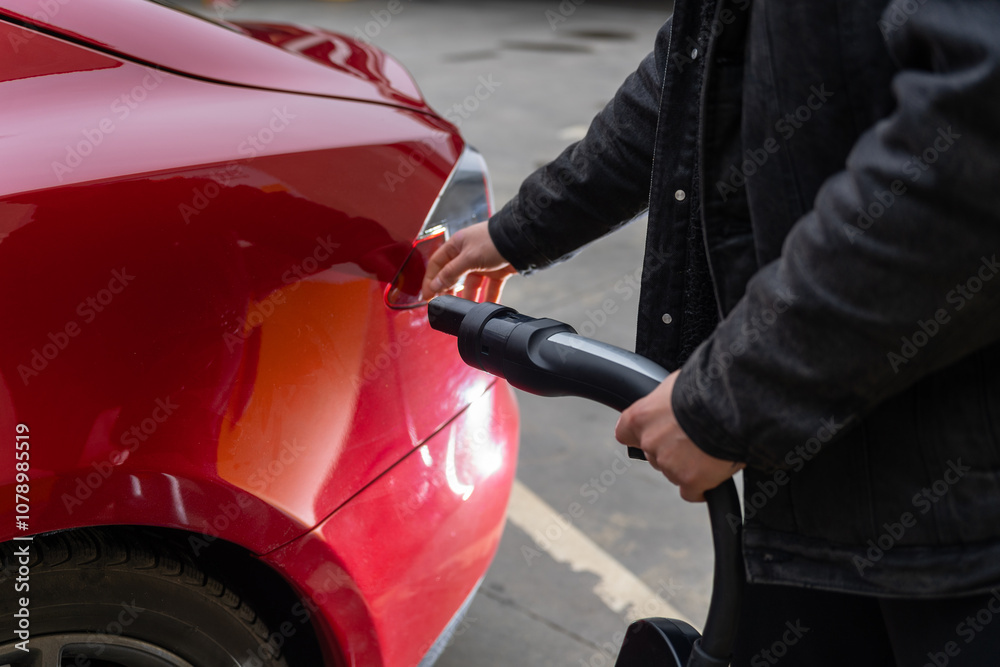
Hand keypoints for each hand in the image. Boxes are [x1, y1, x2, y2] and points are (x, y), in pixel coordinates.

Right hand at [420, 221, 516, 301]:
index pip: (437, 264)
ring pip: (472, 284)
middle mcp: (468, 253)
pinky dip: (488, 296)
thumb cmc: (493, 241)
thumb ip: (451, 273)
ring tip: (466, 309)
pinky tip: (486, 306)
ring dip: (469, 297)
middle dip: (449, 290)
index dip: (431, 280)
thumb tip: (435, 285)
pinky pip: (490, 287)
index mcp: (457, 245)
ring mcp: (482, 262)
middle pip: (453, 275)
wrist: (521, 240)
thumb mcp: (468, 258)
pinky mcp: (497, 270)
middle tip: (444, 305)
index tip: (427, 296)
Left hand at [615, 371, 744, 501]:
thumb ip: (663, 402)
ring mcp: (668, 464)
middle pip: (654, 453)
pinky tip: (714, 472)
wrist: (733, 405)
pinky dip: (702, 486)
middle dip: (671, 449)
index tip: (654, 432)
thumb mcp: (675, 385)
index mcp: (640, 416)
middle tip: (695, 437)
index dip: (641, 433)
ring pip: (673, 472)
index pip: (625, 432)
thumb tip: (668, 404)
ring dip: (688, 465)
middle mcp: (649, 442)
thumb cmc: (707, 387)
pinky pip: (692, 492)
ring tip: (711, 447)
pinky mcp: (690, 480)